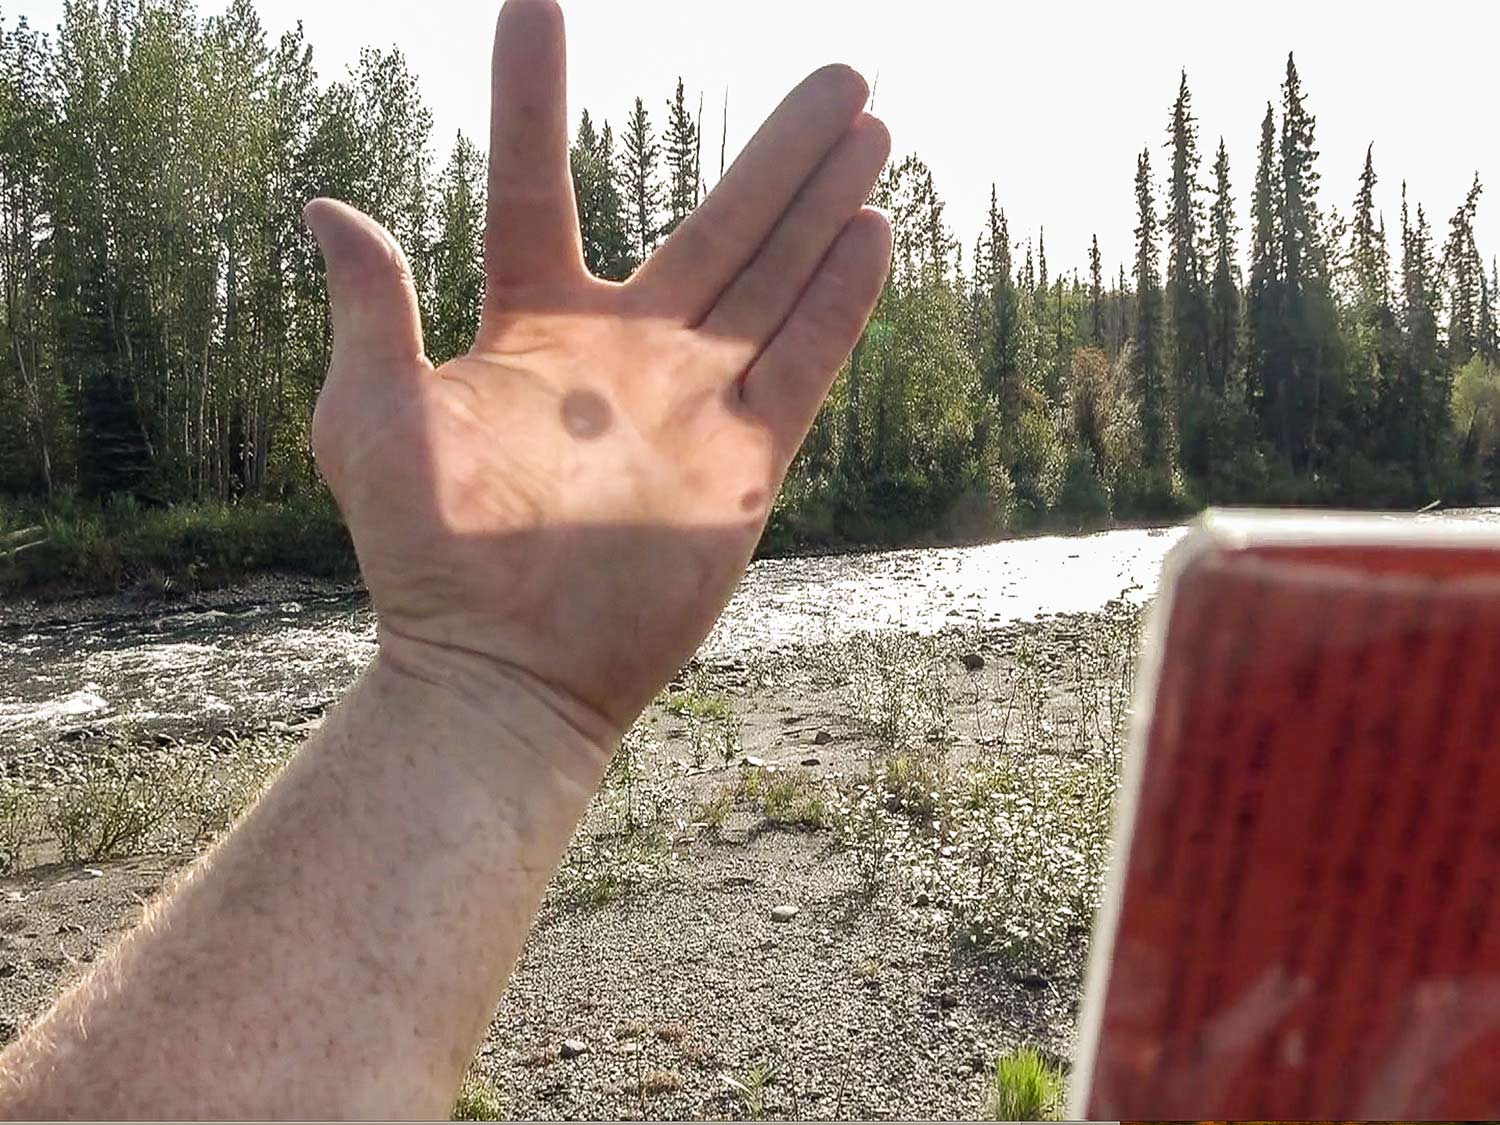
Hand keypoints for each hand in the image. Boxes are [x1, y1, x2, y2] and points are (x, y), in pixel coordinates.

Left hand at [305, 0, 890, 744]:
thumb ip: (372, 313)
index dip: (532, 90)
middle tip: (842, 71)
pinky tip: (874, 229)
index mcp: (530, 326)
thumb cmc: (429, 558)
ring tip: (868, 122)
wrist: (508, 669)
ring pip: (775, 278)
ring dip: (823, 201)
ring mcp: (694, 401)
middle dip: (777, 148)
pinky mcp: (746, 460)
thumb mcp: (373, 424)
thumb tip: (329, 202)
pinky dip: (840, 300)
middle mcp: (625, 350)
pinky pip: (804, 362)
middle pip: (716, 222)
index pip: (535, 179)